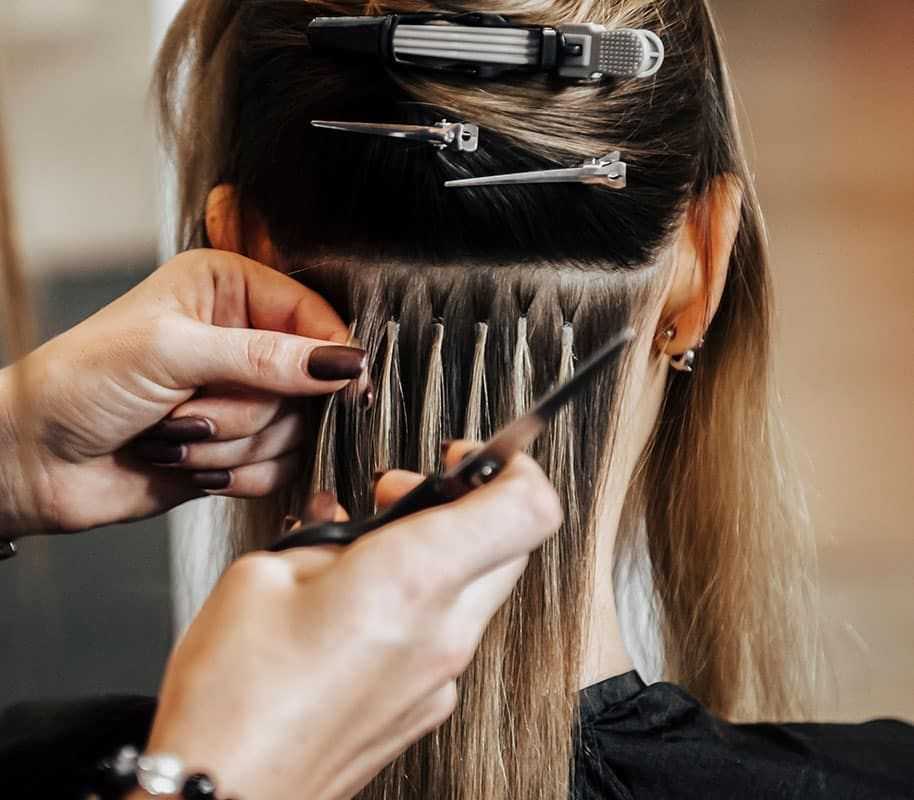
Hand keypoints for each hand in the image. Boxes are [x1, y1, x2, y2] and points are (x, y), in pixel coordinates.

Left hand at [0, 249, 365, 534]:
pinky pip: (280, 468)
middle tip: (192, 407)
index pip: (313, 314)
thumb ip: (263, 356)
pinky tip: (187, 462)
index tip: (345, 386)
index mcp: (228, 289)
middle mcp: (243, 339)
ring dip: (230, 443)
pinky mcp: (241, 446)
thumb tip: (341, 361)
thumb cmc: (80, 384)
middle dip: (250, 408)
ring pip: (295, 431)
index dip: (329, 353)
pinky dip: (234, 473)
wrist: (33, 461)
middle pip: (309, 382)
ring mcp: (244, 396)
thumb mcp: (170, 352)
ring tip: (172, 433)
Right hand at [137, 443, 562, 799]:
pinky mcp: (427, 708)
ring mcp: (442, 679)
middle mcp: (444, 633)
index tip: (470, 458)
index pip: (528, 507)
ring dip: (443, 553)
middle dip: (468, 504)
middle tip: (401, 498)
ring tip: (370, 552)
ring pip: (480, 588)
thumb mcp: (265, 574)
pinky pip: (450, 633)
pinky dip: (423, 602)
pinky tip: (362, 603)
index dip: (514, 466)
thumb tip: (356, 526)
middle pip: (513, 545)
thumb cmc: (232, 699)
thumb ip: (331, 538)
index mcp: (410, 580)